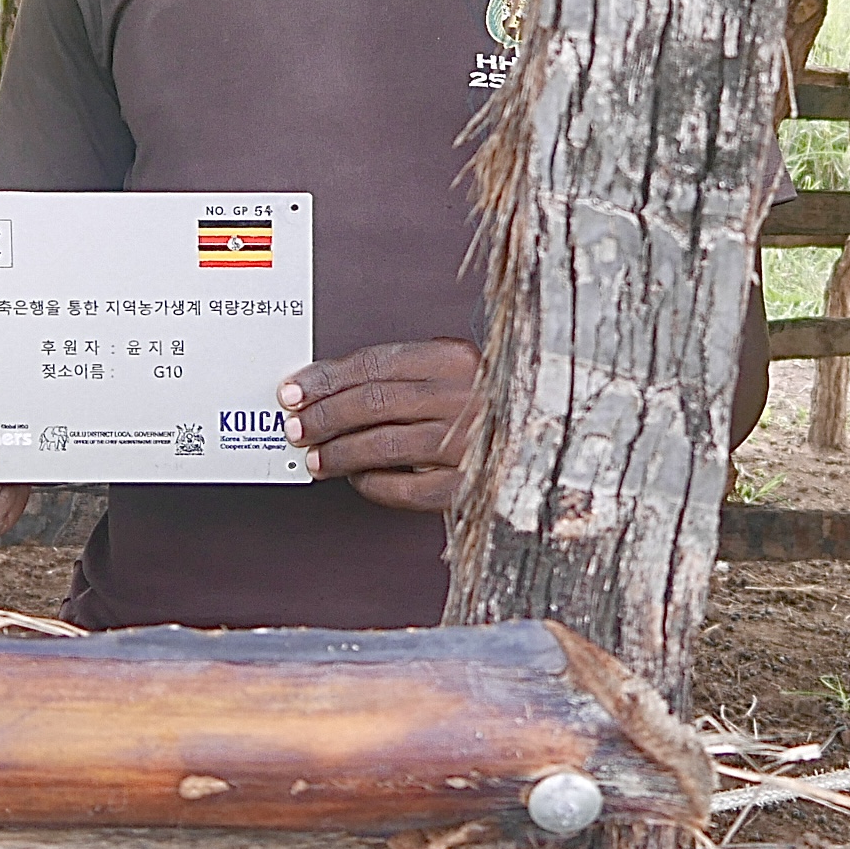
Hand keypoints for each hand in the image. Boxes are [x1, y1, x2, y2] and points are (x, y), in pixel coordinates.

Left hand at [277, 338, 482, 511]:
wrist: (556, 431)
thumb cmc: (492, 400)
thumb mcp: (453, 369)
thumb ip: (404, 373)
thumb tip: (329, 389)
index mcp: (454, 359)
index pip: (372, 365)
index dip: (324, 380)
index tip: (293, 391)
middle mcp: (464, 397)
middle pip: (372, 403)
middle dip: (324, 417)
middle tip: (296, 427)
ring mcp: (470, 443)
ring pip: (385, 445)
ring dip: (340, 453)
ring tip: (316, 458)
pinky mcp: (473, 484)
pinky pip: (409, 489)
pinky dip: (375, 485)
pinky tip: (359, 479)